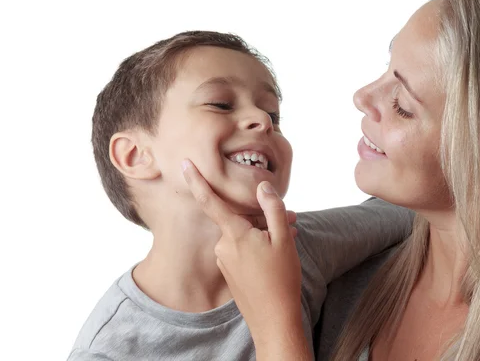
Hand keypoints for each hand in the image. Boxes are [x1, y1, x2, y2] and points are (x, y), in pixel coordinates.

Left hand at [181, 159, 309, 359]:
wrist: (273, 319)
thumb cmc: (281, 278)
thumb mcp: (283, 239)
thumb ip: (272, 208)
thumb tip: (262, 187)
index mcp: (235, 234)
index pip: (210, 201)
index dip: (197, 180)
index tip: (185, 164)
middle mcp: (224, 246)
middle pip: (240, 219)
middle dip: (263, 217)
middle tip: (291, 221)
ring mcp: (225, 260)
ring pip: (243, 235)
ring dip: (264, 233)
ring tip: (289, 239)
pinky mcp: (230, 271)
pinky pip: (242, 249)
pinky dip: (258, 246)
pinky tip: (277, 254)